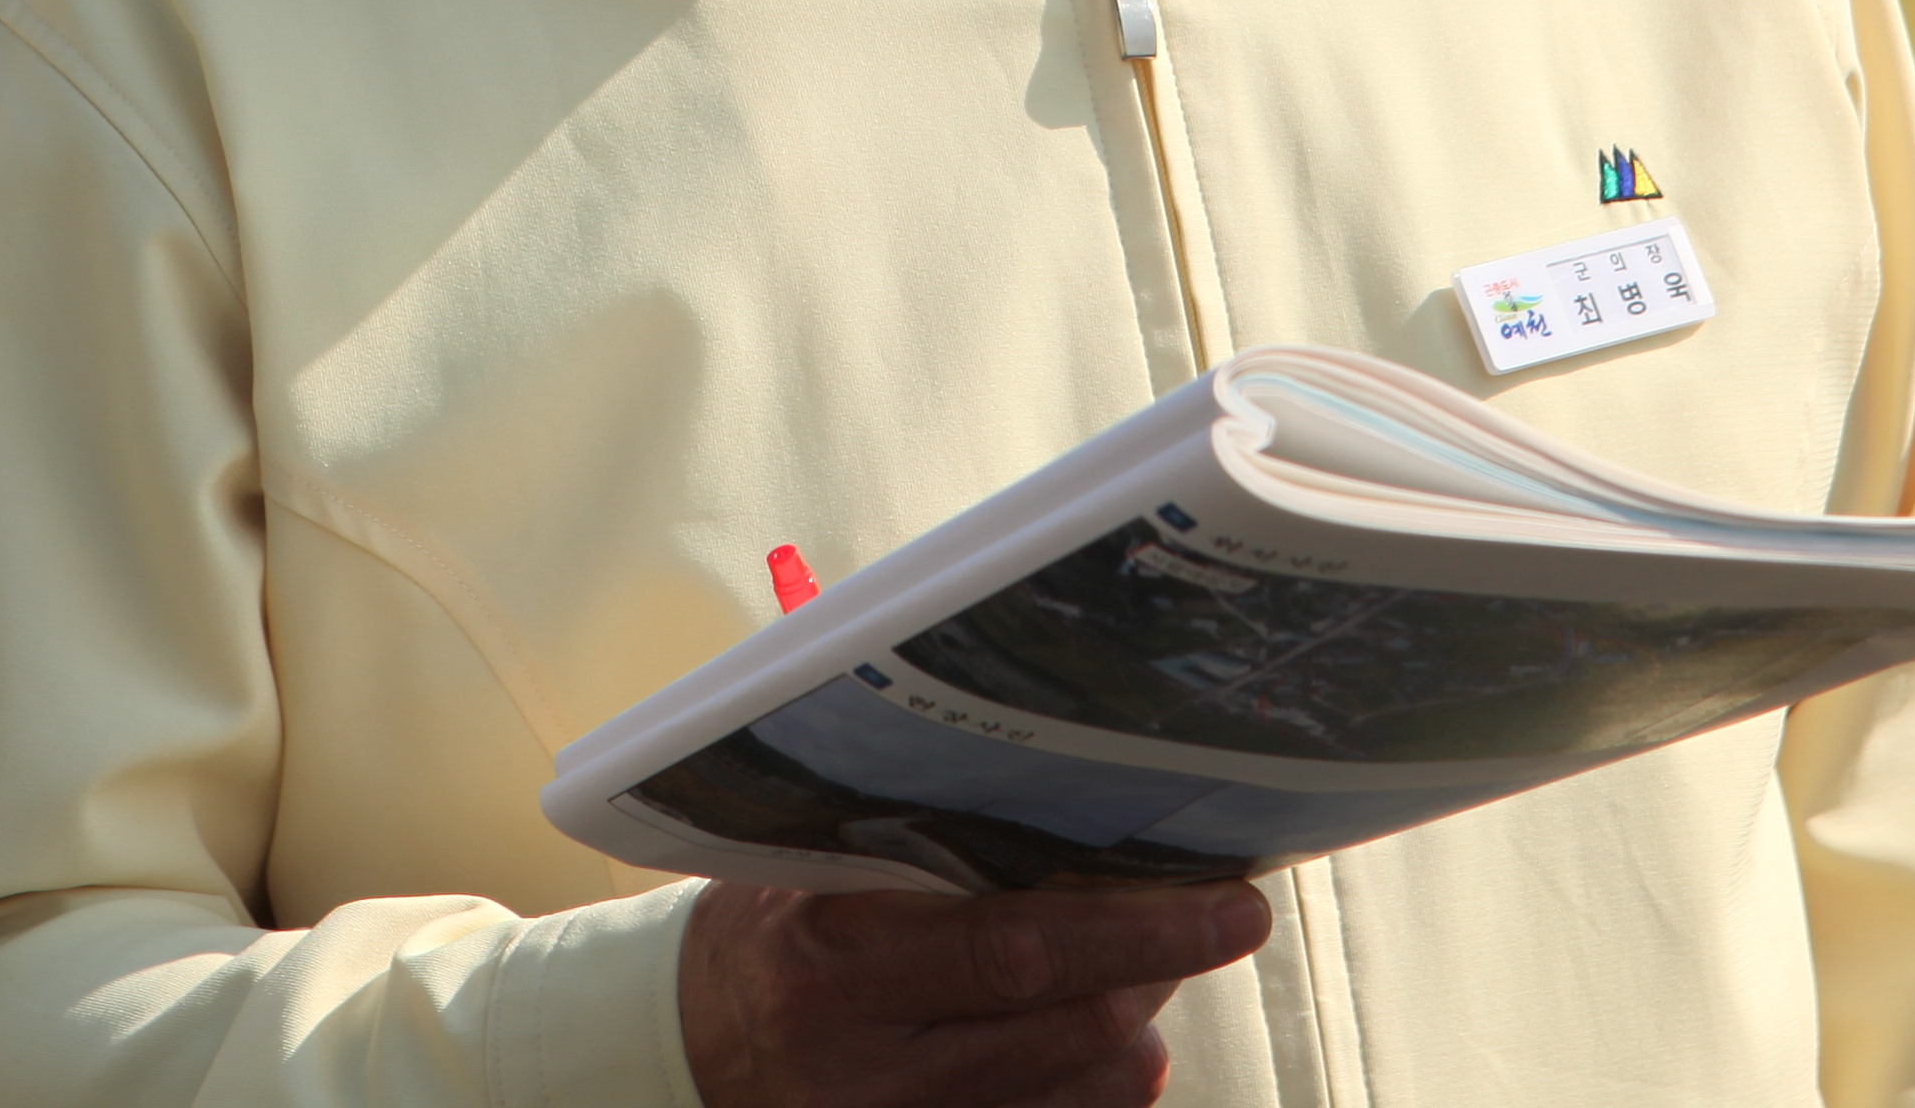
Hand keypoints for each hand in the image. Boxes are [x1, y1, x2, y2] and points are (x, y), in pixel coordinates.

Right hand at [679, 874, 1271, 1105]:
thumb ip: (932, 860)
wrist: (683, 1051)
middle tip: (1209, 914)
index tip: (1230, 902)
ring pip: (1087, 1093)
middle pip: (1072, 1030)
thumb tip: (1088, 833)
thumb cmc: (770, 935)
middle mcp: (867, 1073)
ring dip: (1136, 1026)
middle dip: (1160, 969)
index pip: (1017, 950)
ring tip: (1130, 970)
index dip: (1137, 930)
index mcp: (834, 966)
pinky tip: (1082, 1034)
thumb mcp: (822, 876)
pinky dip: (1094, 1084)